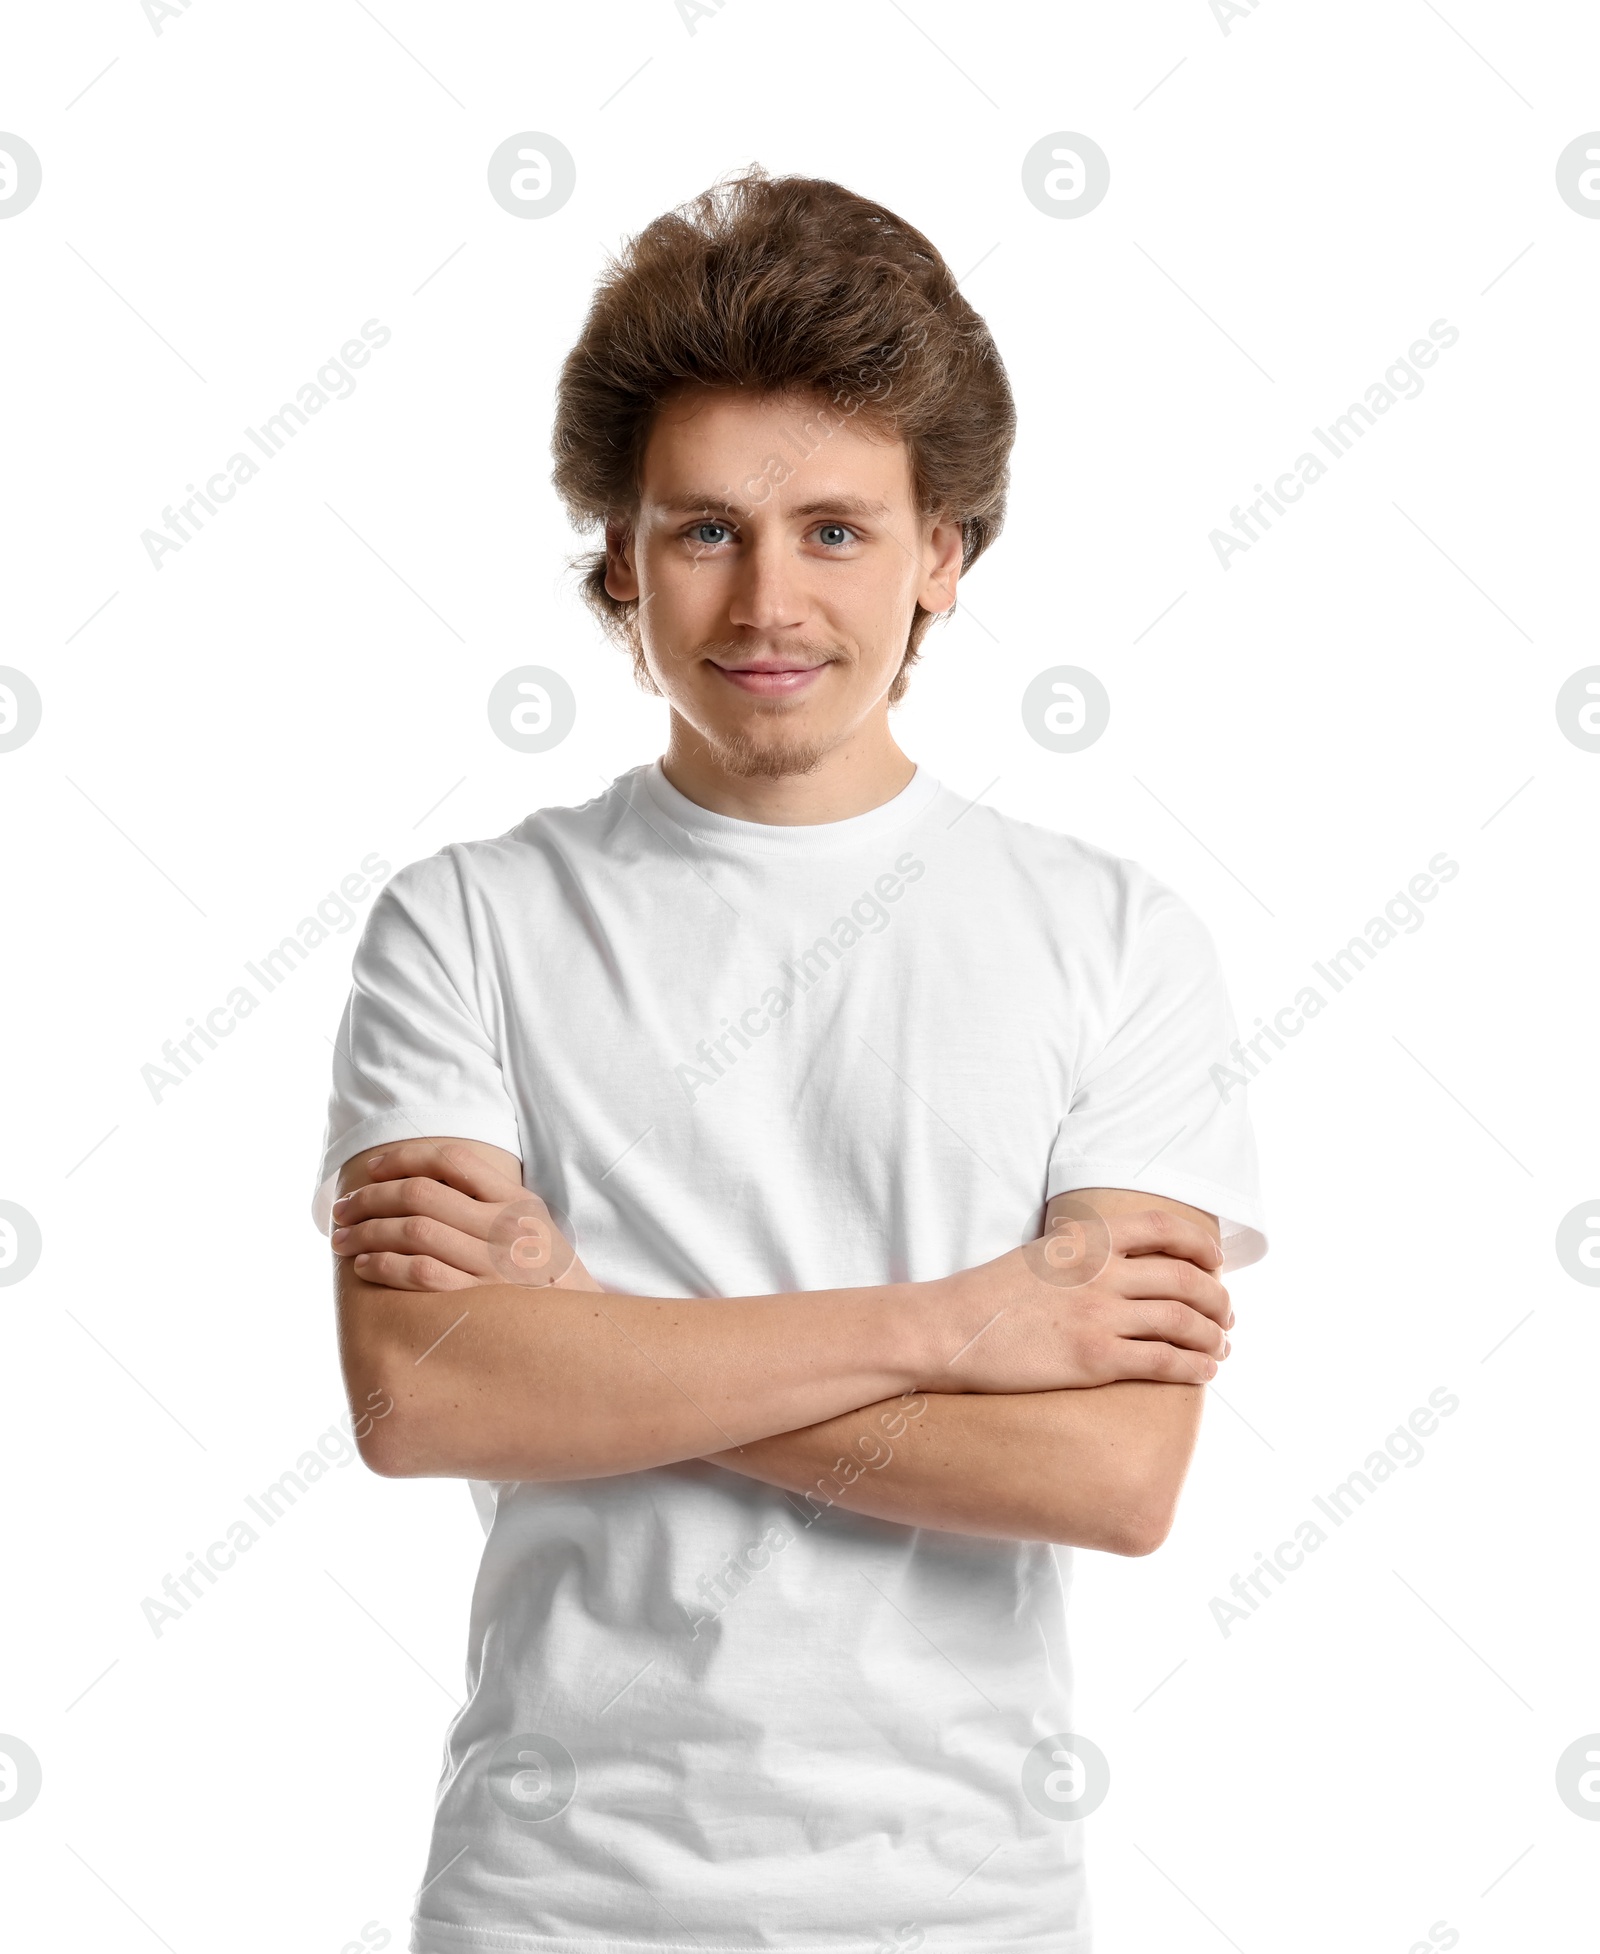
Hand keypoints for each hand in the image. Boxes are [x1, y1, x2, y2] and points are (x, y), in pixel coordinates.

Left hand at [329, 1141, 599, 1291]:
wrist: (585, 1332)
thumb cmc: (547, 1277)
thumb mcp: (533, 1225)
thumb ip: (491, 1200)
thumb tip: (424, 1180)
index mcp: (517, 1200)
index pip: (452, 1159)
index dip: (404, 1158)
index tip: (373, 1168)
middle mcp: (506, 1227)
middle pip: (422, 1194)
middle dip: (371, 1197)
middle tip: (343, 1207)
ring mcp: (494, 1265)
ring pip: (414, 1232)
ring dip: (367, 1232)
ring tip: (341, 1237)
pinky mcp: (480, 1301)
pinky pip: (421, 1274)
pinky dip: (385, 1266)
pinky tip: (364, 1265)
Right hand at [915, 1203, 1231, 1394]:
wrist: (948, 1329)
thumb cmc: (988, 1295)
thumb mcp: (1040, 1254)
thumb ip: (1083, 1253)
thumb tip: (1120, 1260)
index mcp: (1088, 1241)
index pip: (1165, 1229)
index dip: (1202, 1245)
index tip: (1217, 1262)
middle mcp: (1101, 1273)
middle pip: (1186, 1280)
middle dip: (1218, 1299)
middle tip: (1227, 1314)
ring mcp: (1099, 1316)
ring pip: (1184, 1322)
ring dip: (1213, 1336)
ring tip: (1221, 1347)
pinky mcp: (1094, 1359)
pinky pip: (1164, 1361)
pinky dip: (1195, 1366)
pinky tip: (1204, 1372)